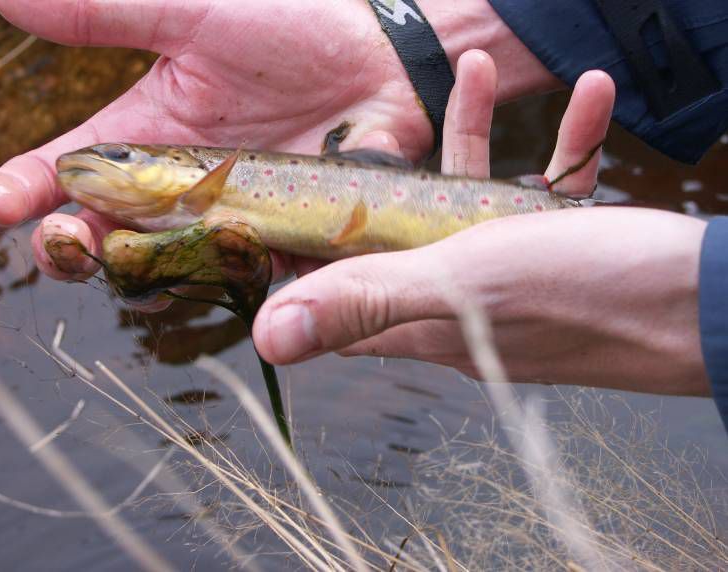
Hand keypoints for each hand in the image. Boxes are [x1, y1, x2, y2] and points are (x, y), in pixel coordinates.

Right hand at [0, 0, 557, 281]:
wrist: (379, 56)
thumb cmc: (290, 29)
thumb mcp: (191, 15)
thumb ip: (108, 15)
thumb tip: (8, 2)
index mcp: (151, 138)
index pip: (74, 171)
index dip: (29, 187)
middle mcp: (184, 189)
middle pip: (112, 233)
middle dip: (74, 244)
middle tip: (58, 244)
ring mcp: (234, 219)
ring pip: (173, 263)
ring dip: (142, 269)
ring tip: (122, 260)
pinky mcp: (285, 239)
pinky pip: (254, 269)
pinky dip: (234, 274)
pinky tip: (221, 267)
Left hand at [252, 51, 709, 396]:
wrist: (709, 304)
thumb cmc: (587, 295)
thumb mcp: (462, 283)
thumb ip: (368, 299)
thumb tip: (268, 338)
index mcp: (425, 316)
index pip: (338, 295)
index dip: (305, 260)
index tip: (288, 204)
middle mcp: (462, 302)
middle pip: (401, 233)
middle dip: (392, 167)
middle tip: (384, 112)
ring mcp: (512, 276)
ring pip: (472, 196)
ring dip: (474, 131)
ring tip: (477, 67)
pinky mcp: (562, 252)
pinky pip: (545, 191)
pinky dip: (557, 146)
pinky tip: (587, 98)